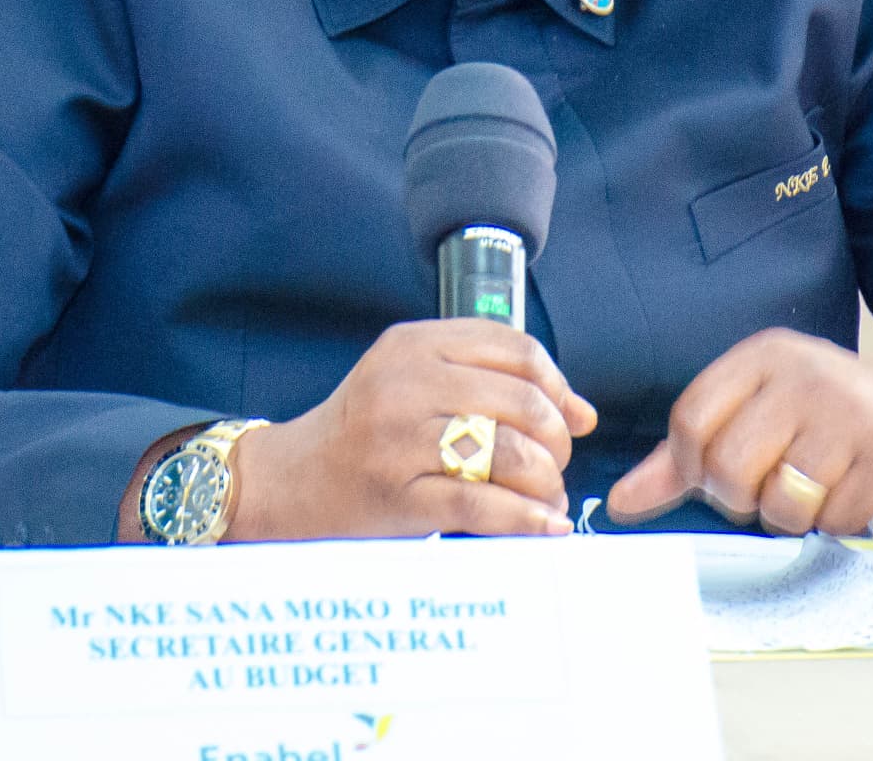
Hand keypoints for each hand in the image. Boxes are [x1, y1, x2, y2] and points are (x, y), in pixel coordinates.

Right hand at [229, 319, 597, 540]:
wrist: (290, 483)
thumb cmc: (365, 433)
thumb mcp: (413, 382)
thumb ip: (488, 382)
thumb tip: (581, 412)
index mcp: (414, 344)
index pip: (515, 347)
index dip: (557, 384)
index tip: (570, 415)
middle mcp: (407, 383)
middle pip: (522, 401)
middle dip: (556, 439)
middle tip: (555, 463)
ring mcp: (400, 440)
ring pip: (510, 452)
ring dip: (546, 481)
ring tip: (547, 498)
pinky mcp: (400, 496)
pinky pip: (484, 505)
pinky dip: (526, 519)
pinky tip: (545, 527)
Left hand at [605, 330, 872, 533]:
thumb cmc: (829, 418)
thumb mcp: (756, 415)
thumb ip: (684, 457)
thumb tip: (622, 501)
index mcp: (764, 356)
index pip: (690, 420)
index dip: (690, 466)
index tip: (711, 476)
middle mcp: (805, 375)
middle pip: (728, 469)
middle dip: (742, 498)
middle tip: (771, 484)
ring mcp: (852, 414)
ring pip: (781, 504)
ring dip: (794, 515)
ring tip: (819, 483)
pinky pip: (834, 520)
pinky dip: (838, 521)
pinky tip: (856, 488)